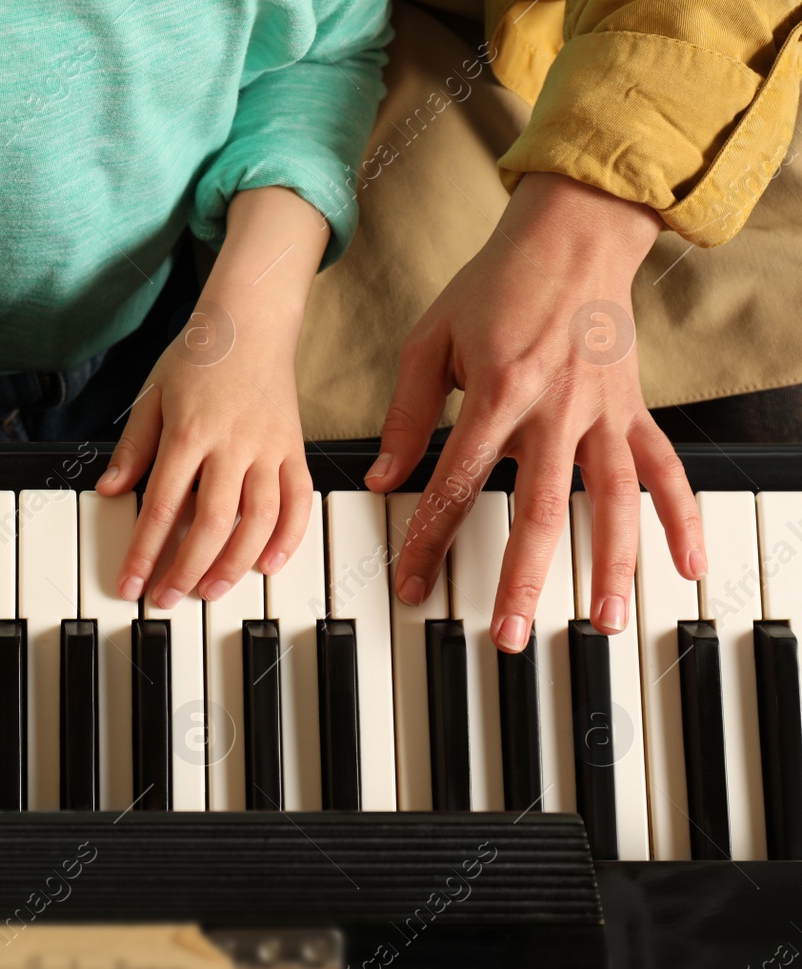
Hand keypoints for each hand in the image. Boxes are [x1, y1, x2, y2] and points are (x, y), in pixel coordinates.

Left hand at [98, 186, 326, 605]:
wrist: (251, 320)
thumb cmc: (198, 357)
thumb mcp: (152, 396)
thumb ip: (133, 448)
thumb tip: (109, 491)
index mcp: (189, 431)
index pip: (163, 505)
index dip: (145, 551)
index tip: (130, 583)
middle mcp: (232, 443)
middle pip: (212, 522)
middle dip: (186, 568)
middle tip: (167, 598)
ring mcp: (269, 447)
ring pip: (258, 519)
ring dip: (235, 563)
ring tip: (211, 590)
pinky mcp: (295, 448)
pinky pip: (299, 500)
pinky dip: (289, 536)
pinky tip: (270, 563)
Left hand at [366, 172, 705, 652]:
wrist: (572, 233)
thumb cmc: (494, 287)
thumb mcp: (429, 342)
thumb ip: (406, 415)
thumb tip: (381, 477)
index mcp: (497, 394)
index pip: (455, 484)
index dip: (428, 540)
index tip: (412, 586)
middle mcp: (555, 409)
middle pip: (539, 508)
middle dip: (522, 578)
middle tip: (506, 633)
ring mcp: (602, 412)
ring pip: (612, 500)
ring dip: (610, 564)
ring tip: (603, 622)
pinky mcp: (634, 408)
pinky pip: (664, 468)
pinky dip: (680, 515)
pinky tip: (687, 564)